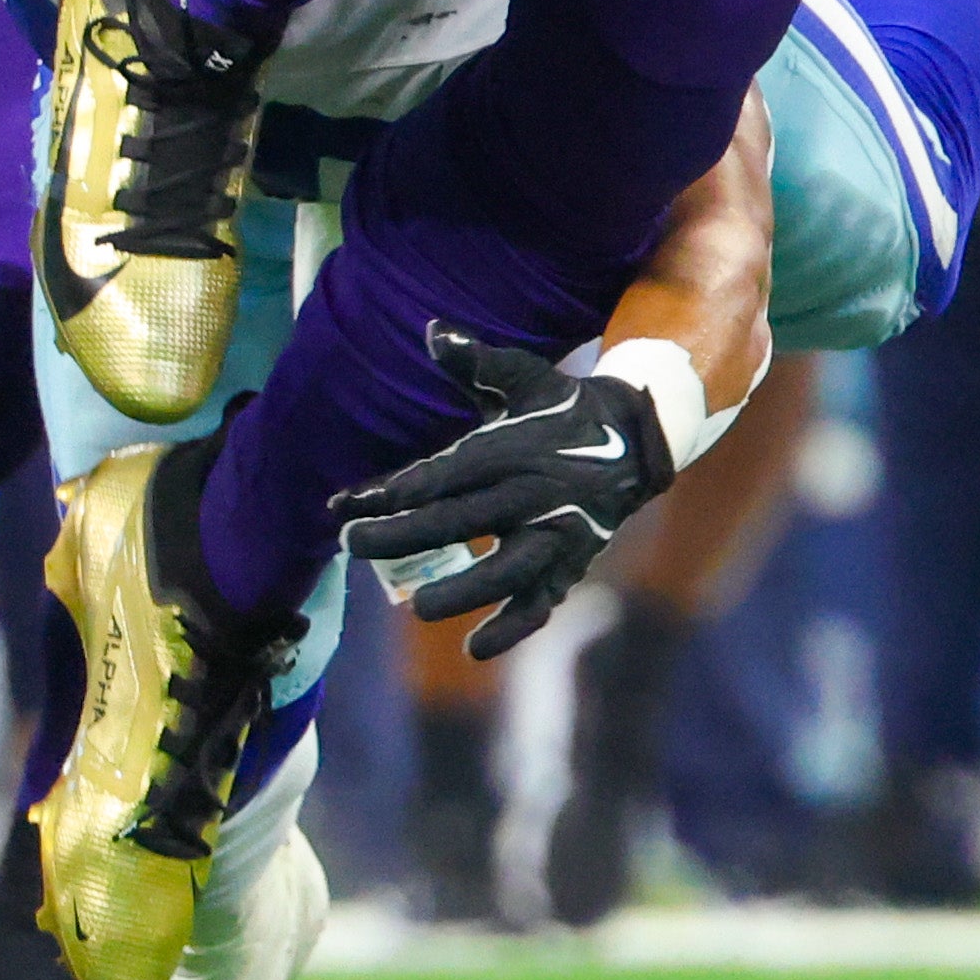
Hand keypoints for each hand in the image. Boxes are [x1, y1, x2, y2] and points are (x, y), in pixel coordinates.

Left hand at [336, 322, 675, 655]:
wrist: (634, 440)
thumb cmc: (563, 407)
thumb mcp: (524, 377)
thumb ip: (476, 361)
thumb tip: (431, 330)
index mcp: (511, 448)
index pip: (441, 475)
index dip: (392, 492)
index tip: (345, 505)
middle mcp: (532, 493)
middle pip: (459, 520)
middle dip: (401, 536)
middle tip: (352, 545)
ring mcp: (555, 534)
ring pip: (507, 570)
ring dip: (463, 590)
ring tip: (418, 606)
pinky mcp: (570, 564)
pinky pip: (541, 602)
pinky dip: (513, 627)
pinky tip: (477, 648)